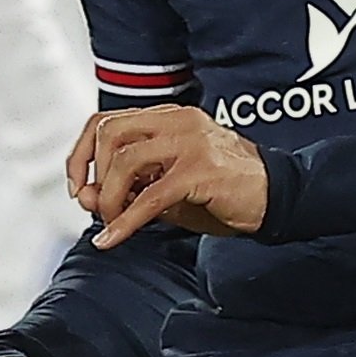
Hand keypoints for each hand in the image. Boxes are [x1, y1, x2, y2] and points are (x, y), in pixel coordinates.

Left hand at [71, 105, 266, 246]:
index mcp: (169, 118)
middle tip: (92, 205)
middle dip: (90, 170)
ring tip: (112, 222)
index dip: (82, 152)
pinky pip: (149, 197)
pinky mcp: (201, 170)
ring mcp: (190, 142)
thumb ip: (129, 188)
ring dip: (109, 198)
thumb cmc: (223, 193)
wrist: (278, 197)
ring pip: (126, 161)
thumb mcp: (168, 189)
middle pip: (110, 132)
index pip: (107, 120)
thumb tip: (86, 198)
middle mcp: (178, 122)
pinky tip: (113, 238)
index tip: (77, 184)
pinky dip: (125, 221)